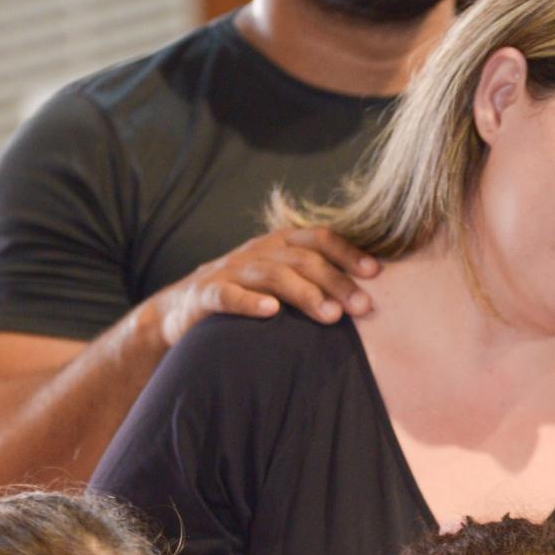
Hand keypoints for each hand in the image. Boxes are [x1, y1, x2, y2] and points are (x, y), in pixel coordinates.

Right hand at [149, 227, 380, 347]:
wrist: (178, 311)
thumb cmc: (244, 298)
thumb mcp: (279, 282)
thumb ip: (315, 283)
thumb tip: (367, 297)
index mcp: (278, 244)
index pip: (319, 238)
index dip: (348, 252)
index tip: (376, 273)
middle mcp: (257, 252)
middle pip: (303, 259)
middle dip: (337, 281)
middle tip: (364, 307)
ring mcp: (229, 271)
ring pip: (272, 275)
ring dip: (304, 294)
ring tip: (331, 316)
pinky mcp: (204, 295)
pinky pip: (228, 295)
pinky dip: (249, 302)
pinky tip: (270, 312)